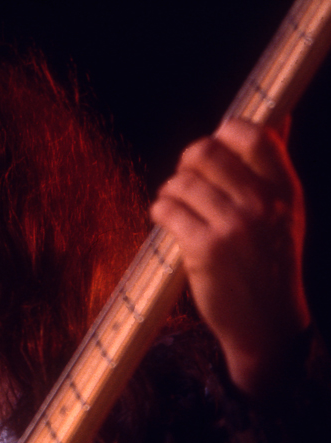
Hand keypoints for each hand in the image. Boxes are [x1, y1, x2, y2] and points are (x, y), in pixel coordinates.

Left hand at [150, 118, 310, 396]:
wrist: (266, 323)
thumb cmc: (270, 262)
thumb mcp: (286, 213)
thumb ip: (275, 167)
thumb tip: (280, 116)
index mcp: (285, 191)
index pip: (255, 135)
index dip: (226, 133)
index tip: (217, 147)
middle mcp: (261, 205)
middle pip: (208, 152)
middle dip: (188, 160)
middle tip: (187, 175)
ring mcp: (232, 227)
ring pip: (182, 182)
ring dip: (171, 190)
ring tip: (175, 202)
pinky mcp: (204, 249)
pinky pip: (167, 209)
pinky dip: (160, 210)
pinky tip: (166, 218)